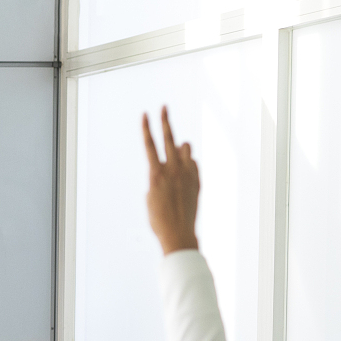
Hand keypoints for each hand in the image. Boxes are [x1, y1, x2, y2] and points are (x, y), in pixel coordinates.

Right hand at [142, 106, 199, 254]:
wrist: (177, 232)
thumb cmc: (158, 218)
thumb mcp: (151, 195)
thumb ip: (159, 173)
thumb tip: (177, 154)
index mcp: (156, 174)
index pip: (149, 145)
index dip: (146, 129)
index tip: (144, 114)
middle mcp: (173, 170)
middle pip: (169, 139)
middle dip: (165, 122)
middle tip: (164, 107)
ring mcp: (187, 174)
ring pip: (185, 149)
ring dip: (179, 148)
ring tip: (175, 155)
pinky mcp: (196, 180)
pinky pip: (193, 163)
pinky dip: (187, 164)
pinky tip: (182, 175)